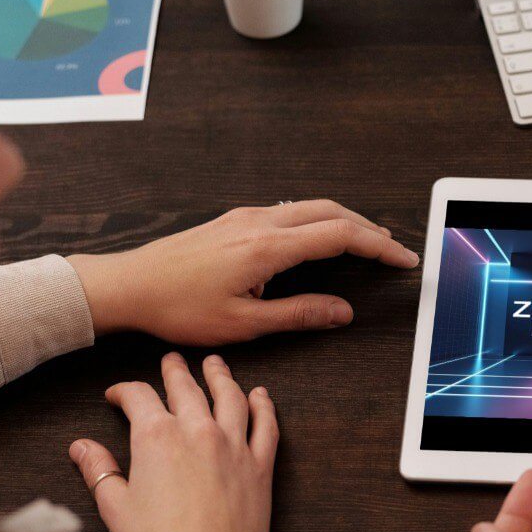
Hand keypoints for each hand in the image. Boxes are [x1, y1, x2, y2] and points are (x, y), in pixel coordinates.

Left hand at [68, 199, 418, 345]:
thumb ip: (299, 314)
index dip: (378, 246)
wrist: (128, 286)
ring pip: (310, 207)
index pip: (340, 236)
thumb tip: (342, 312)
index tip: (403, 258)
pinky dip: (318, 220)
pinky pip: (289, 210)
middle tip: (393, 249)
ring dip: (344, 221)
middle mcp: (260, 222)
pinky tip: (319, 237)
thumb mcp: (243, 324)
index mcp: (267, 247)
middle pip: (332, 211)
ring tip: (366, 242)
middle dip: (369, 228)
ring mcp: (245, 217)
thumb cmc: (177, 308)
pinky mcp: (234, 220)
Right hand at [69, 353, 276, 531]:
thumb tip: (80, 446)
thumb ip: (98, 470)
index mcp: (157, 438)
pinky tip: (261, 396)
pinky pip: (266, 425)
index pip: (139, 398)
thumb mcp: (115, 507)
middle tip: (171, 360)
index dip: (125, 391)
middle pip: (187, 388)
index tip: (117, 394)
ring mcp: (234, 445)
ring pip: (230, 397)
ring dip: (221, 376)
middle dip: (175, 371)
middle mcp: (198, 431)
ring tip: (215, 364)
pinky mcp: (260, 464)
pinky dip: (264, 406)